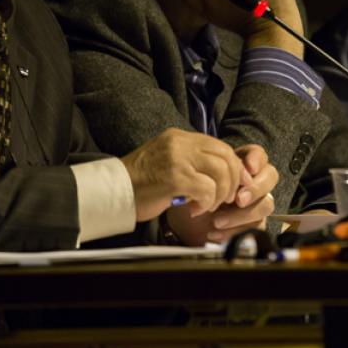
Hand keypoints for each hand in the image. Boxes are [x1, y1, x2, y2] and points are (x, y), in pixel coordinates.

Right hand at [122, 127, 249, 221]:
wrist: (111, 191)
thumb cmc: (140, 183)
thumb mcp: (168, 162)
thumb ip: (192, 161)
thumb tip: (223, 173)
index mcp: (179, 137)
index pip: (220, 146)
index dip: (234, 167)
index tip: (236, 185)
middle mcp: (180, 143)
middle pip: (225, 156)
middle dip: (232, 181)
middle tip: (225, 199)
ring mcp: (177, 158)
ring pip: (221, 172)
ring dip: (220, 194)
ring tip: (207, 205)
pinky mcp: (174, 178)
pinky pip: (207, 189)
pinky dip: (206, 203)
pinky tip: (193, 210)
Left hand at [164, 144, 279, 244]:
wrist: (183, 223)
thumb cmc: (193, 196)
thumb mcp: (199, 180)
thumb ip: (216, 172)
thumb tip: (234, 170)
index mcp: (241, 167)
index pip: (259, 155)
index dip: (257, 159)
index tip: (249, 167)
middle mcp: (252, 183)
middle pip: (271, 177)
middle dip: (256, 188)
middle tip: (238, 199)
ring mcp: (255, 204)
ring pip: (266, 204)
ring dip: (243, 214)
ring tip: (217, 221)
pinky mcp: (252, 225)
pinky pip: (254, 228)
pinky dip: (234, 232)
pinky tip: (214, 233)